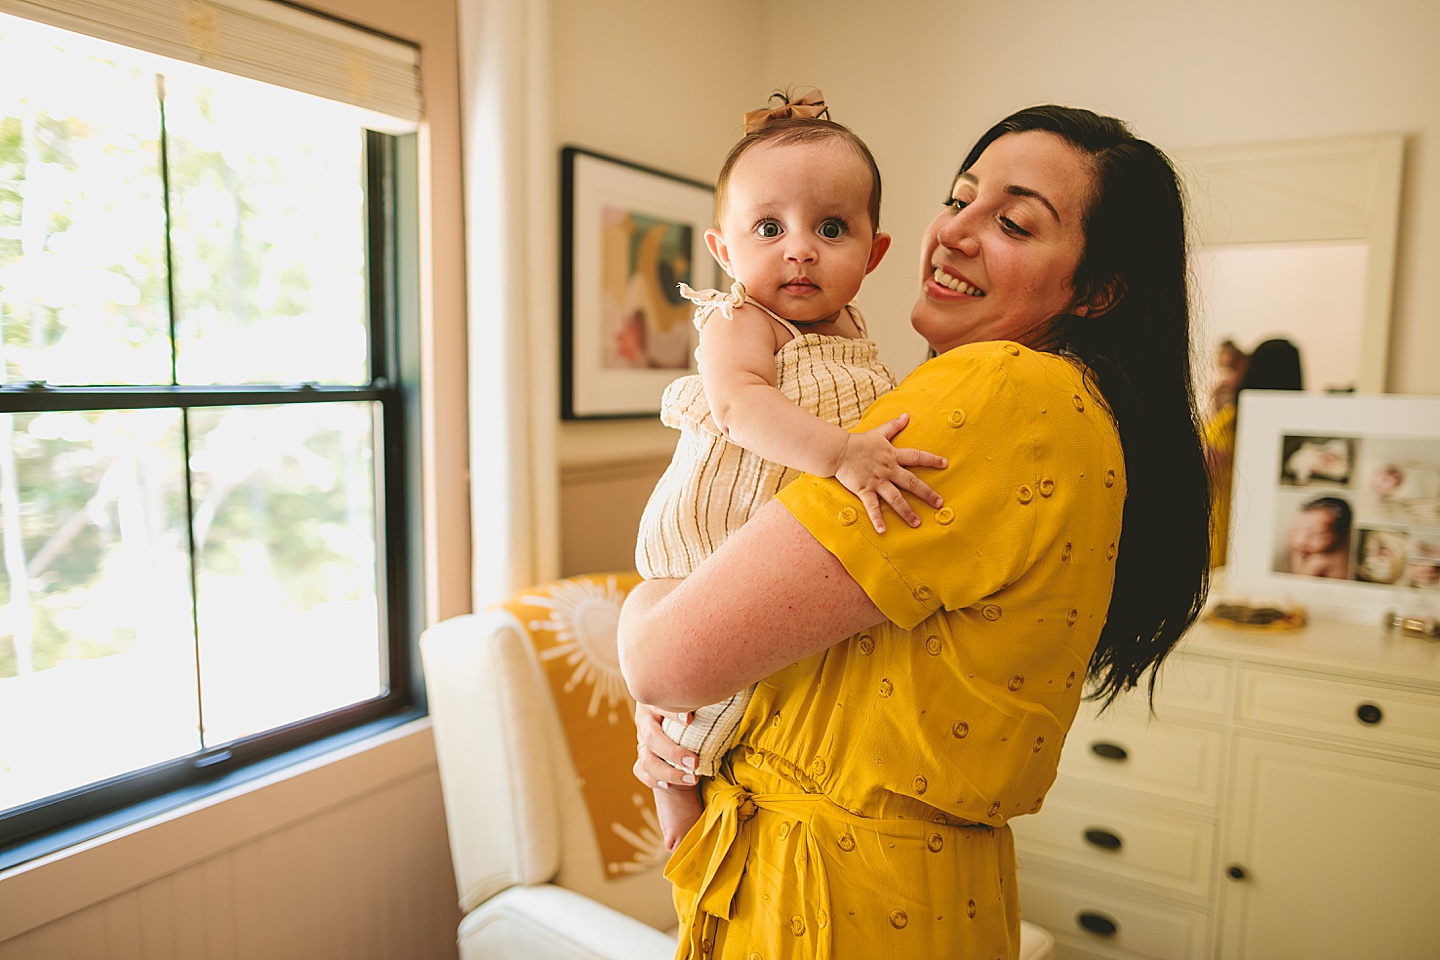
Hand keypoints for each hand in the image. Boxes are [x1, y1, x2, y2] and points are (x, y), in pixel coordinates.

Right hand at [633, 701, 698, 789]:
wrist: (677, 732)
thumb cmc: (693, 714)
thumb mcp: (695, 705)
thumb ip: (702, 702)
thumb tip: (723, 694)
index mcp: (657, 702)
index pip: (662, 706)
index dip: (674, 714)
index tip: (690, 720)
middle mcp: (645, 721)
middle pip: (652, 738)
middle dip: (673, 753)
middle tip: (694, 762)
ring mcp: (641, 742)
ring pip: (647, 760)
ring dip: (669, 773)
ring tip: (692, 779)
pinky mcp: (641, 761)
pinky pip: (642, 772)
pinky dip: (655, 780)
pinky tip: (669, 786)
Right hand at [833, 412, 946, 532]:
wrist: (838, 450)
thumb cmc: (859, 442)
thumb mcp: (878, 432)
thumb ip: (894, 425)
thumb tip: (906, 414)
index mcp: (893, 456)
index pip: (916, 457)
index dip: (931, 460)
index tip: (945, 464)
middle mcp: (888, 470)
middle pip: (911, 482)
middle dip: (926, 493)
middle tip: (939, 504)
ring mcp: (877, 481)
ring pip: (895, 498)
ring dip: (907, 511)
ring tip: (917, 523)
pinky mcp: (864, 489)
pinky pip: (872, 506)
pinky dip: (877, 519)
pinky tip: (883, 530)